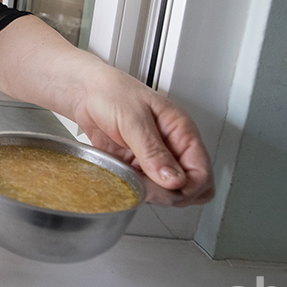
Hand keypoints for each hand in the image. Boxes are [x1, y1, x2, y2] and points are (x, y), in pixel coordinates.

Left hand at [71, 66, 213, 206]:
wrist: (84, 92)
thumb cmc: (110, 92)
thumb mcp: (133, 119)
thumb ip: (153, 152)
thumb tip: (175, 181)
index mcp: (182, 131)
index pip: (201, 173)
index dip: (186, 188)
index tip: (164, 190)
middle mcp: (172, 146)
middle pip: (190, 188)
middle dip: (171, 195)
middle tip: (147, 187)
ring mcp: (155, 158)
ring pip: (168, 192)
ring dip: (151, 193)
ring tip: (131, 180)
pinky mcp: (136, 166)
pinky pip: (145, 188)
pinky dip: (136, 190)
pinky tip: (123, 180)